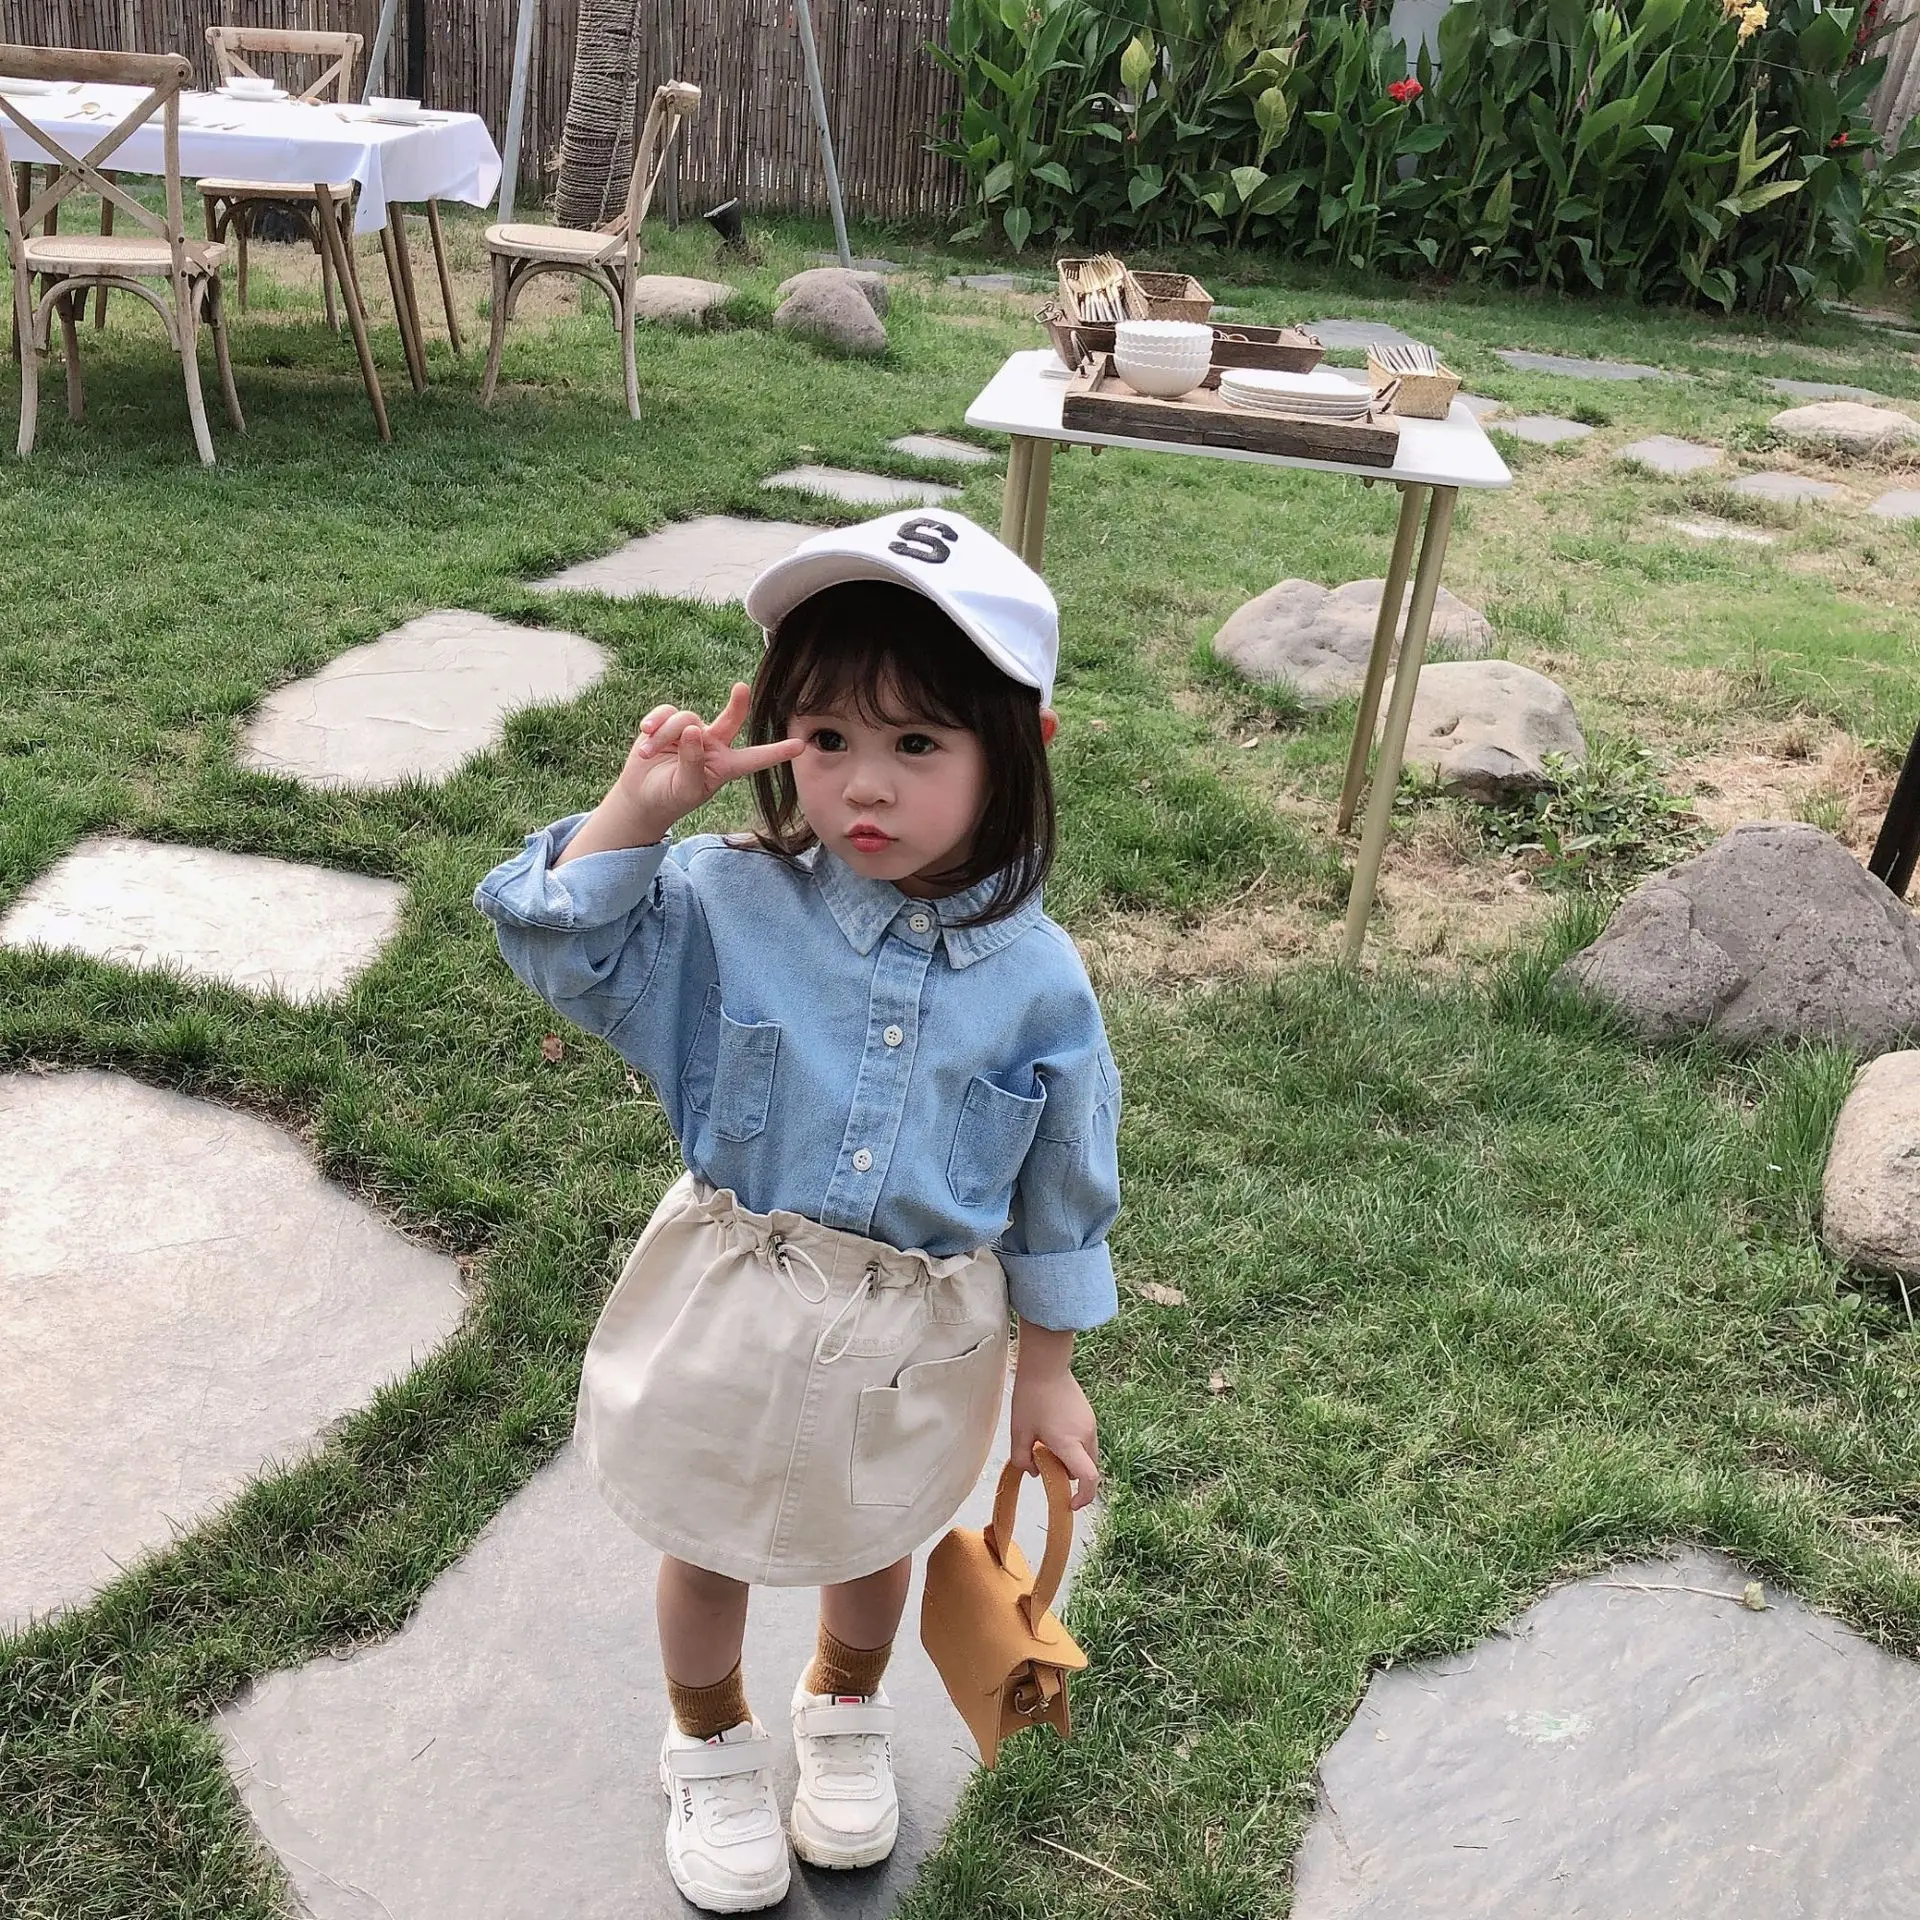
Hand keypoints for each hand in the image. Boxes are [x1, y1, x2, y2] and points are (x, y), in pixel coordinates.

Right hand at [615, 682, 802, 839]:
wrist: (641, 796)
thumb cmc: (670, 798)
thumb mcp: (684, 788)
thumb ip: (691, 762)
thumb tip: (693, 730)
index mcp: (724, 767)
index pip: (754, 759)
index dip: (776, 752)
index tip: (801, 746)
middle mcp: (712, 746)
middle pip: (731, 720)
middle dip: (738, 704)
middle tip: (741, 688)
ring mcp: (691, 733)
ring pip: (686, 719)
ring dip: (665, 734)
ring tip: (648, 753)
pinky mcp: (668, 724)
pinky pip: (666, 712)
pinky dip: (654, 722)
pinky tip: (645, 734)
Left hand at [1010, 1355, 1099, 1511]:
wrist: (1046, 1364)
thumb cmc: (1031, 1397)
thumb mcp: (1019, 1432)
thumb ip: (1023, 1459)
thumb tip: (1035, 1473)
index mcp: (1069, 1443)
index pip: (1088, 1479)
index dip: (1083, 1497)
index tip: (1070, 1503)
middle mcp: (1086, 1436)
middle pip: (1089, 1469)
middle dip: (1072, 1477)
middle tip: (1048, 1468)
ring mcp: (1090, 1424)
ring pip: (1089, 1455)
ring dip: (1073, 1461)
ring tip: (1048, 1447)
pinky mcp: (1089, 1416)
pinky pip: (1087, 1441)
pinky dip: (1075, 1447)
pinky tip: (1055, 1433)